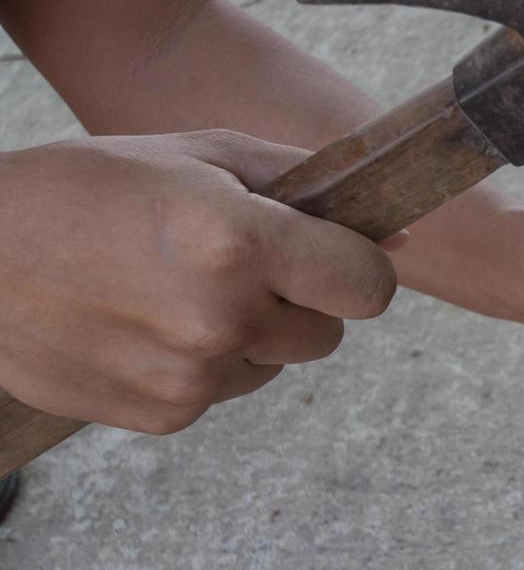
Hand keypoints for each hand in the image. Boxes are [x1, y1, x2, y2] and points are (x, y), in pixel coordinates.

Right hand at [0, 130, 397, 433]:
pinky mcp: (163, 416)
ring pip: (276, 366)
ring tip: (174, 290)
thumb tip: (392, 234)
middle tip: (234, 266)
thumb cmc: (84, 188)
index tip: (328, 254)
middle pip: (329, 335)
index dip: (355, 267)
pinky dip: (201, 366)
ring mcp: (191, 377)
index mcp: (239, 243)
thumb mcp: (196, 153)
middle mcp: (221, 318)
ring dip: (249, 335)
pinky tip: (145, 325)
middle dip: (300, 301)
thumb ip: (302, 184)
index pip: (369, 286)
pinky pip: (223, 393)